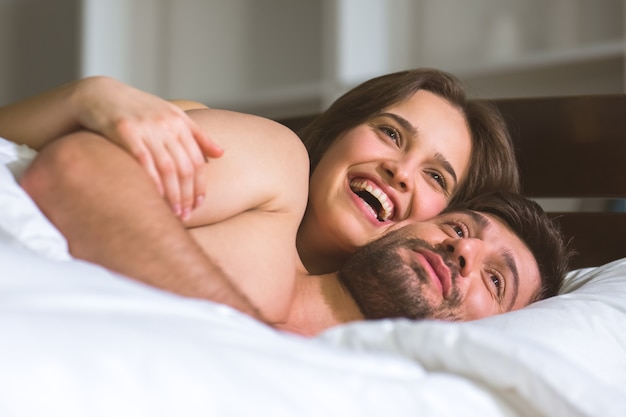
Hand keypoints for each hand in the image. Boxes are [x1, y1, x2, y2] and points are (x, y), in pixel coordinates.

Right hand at [75, 76, 221, 218]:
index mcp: (179, 122)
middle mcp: (166, 124)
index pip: (197, 161)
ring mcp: (146, 127)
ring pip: (167, 168)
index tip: (199, 205)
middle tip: (186, 215)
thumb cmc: (137, 110)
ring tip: (174, 214)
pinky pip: (143, 160)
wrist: (98, 94)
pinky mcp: (124, 130)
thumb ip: (196, 134)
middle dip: (187, 195)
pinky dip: (152, 181)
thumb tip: (221, 154)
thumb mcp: (170, 115)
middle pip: (185, 167)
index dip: (200, 186)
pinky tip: (154, 198)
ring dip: (173, 195)